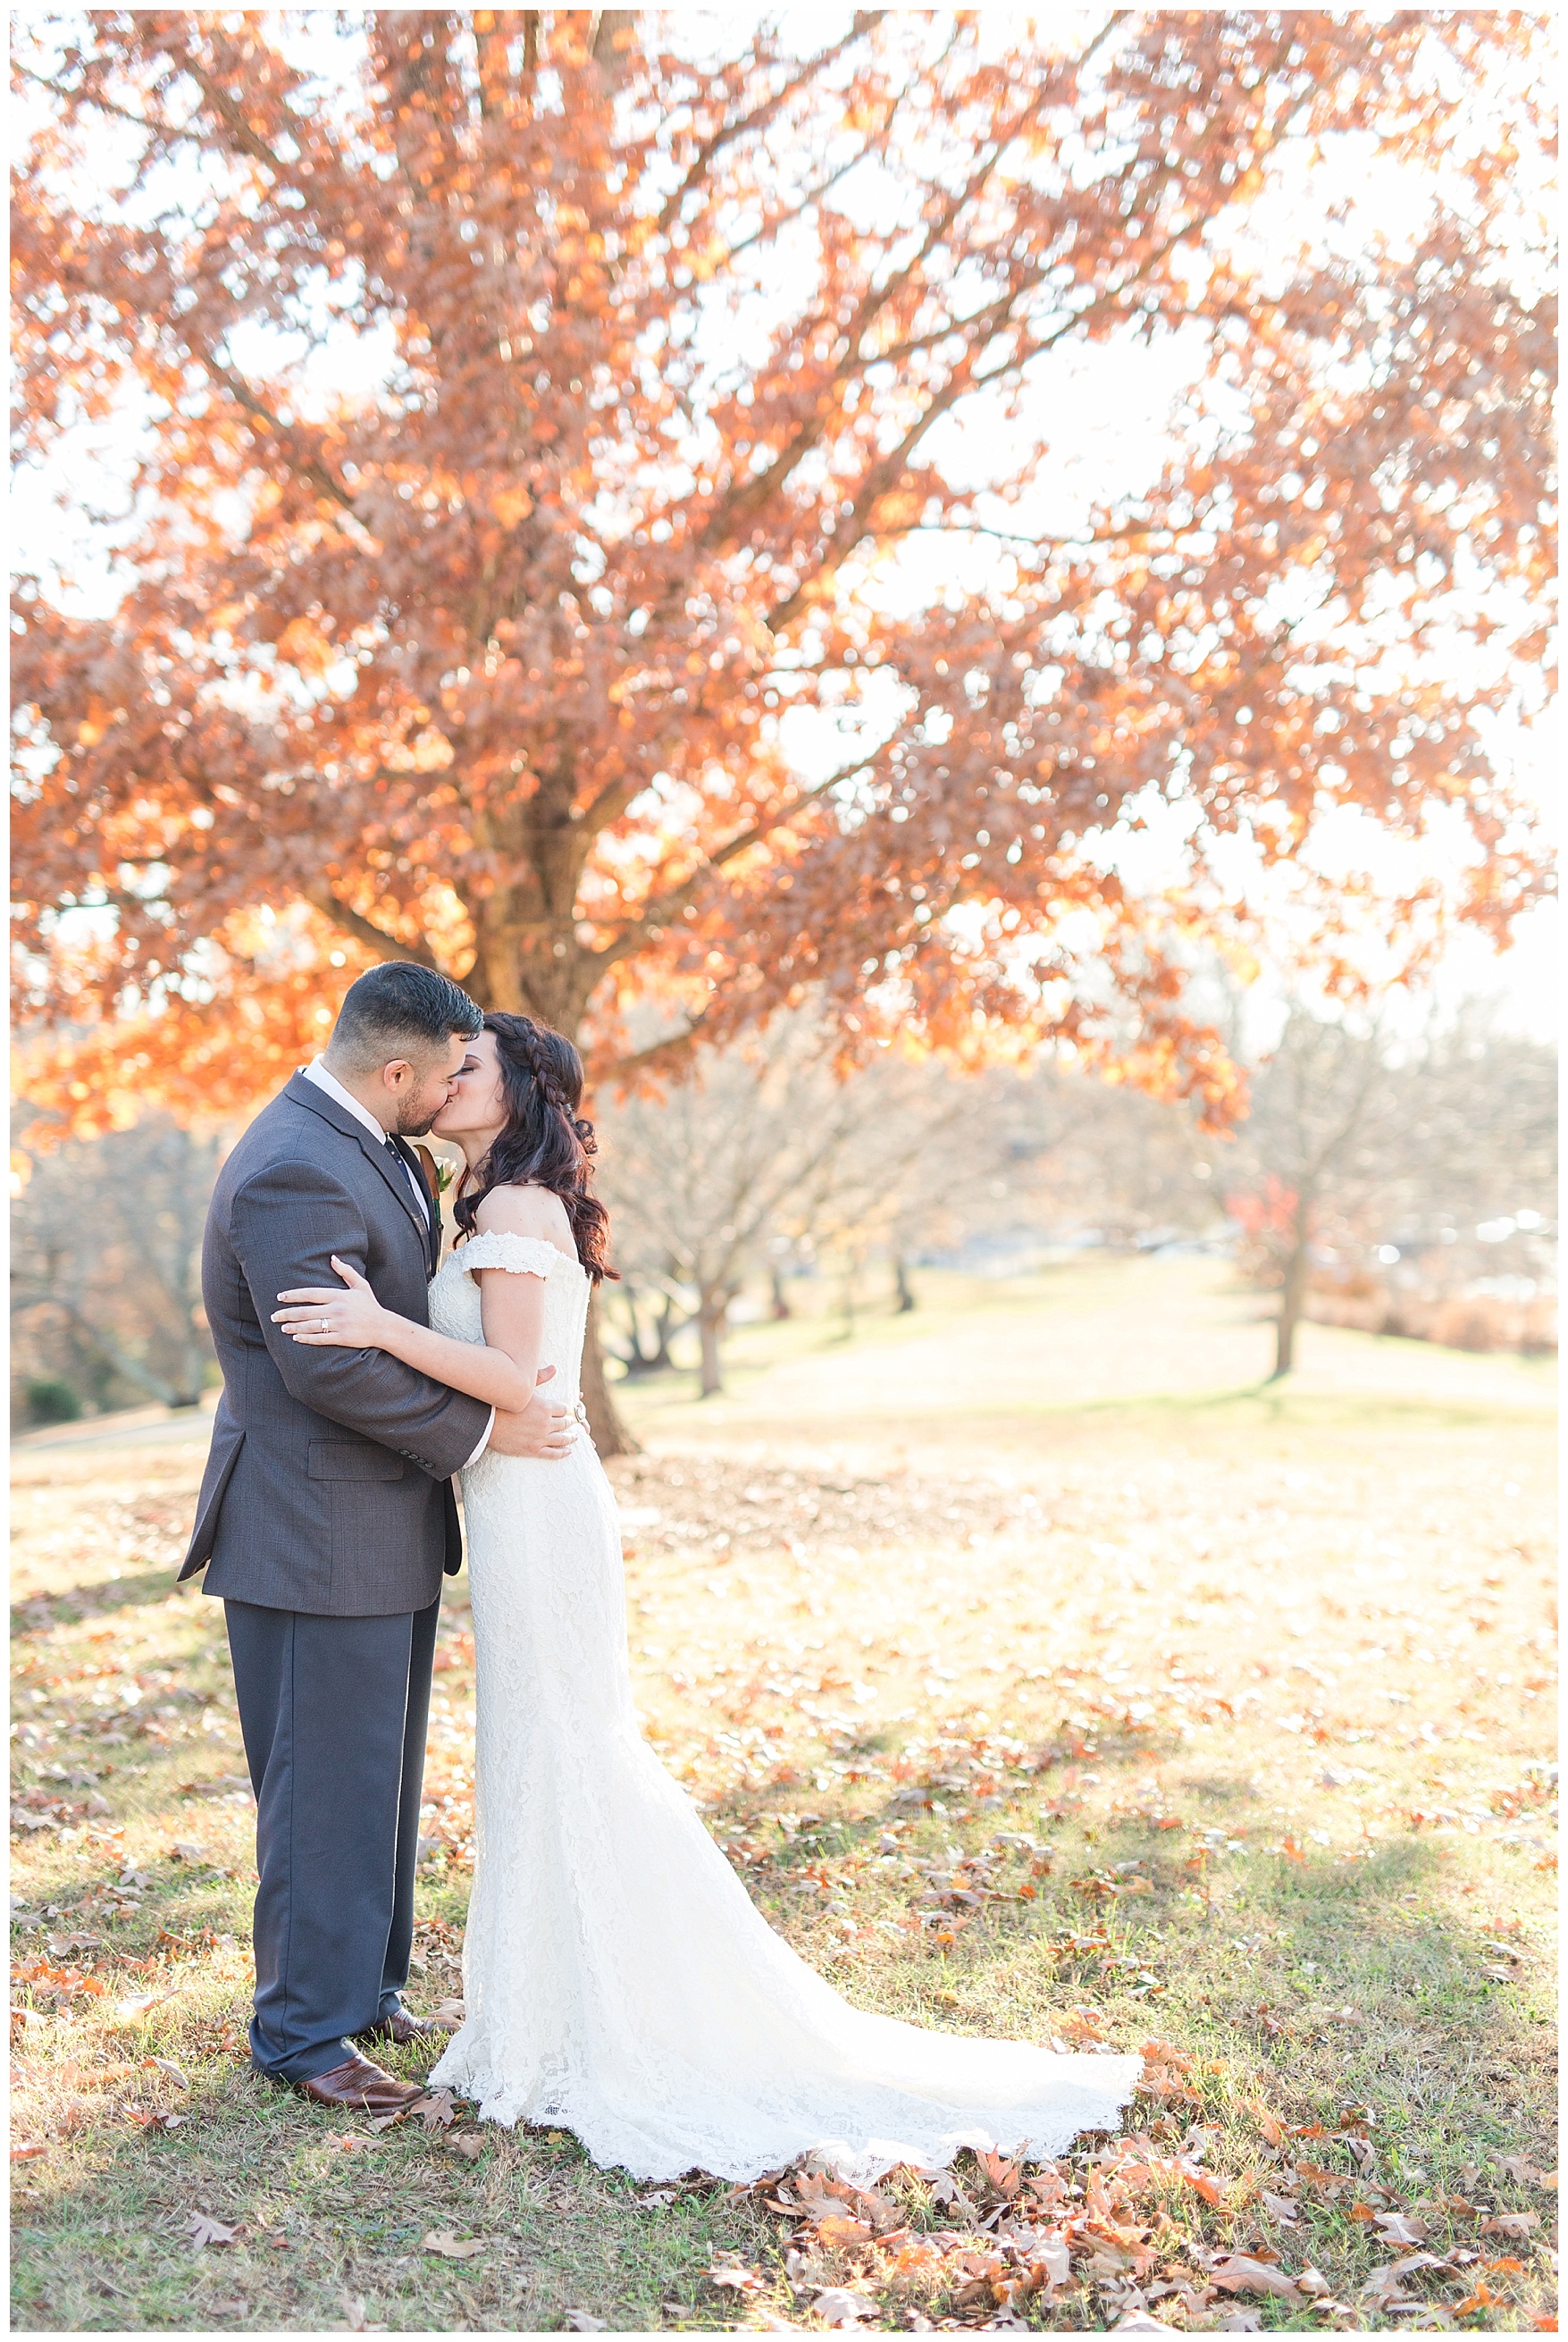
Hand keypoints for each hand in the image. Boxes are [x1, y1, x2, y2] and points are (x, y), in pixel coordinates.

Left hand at [273, 1257, 389, 1348]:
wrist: (383, 1327)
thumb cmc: (370, 1305)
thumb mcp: (360, 1285)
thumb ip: (345, 1271)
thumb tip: (332, 1257)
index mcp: (339, 1295)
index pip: (310, 1294)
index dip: (293, 1295)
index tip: (280, 1297)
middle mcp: (337, 1310)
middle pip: (306, 1311)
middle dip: (287, 1313)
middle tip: (274, 1316)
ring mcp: (339, 1325)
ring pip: (311, 1326)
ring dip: (294, 1326)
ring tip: (282, 1327)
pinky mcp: (342, 1338)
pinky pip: (320, 1339)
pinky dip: (307, 1338)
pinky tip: (296, 1338)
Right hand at [487, 1365, 575, 1459]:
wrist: (485, 1422)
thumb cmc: (501, 1402)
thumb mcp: (522, 1387)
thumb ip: (540, 1377)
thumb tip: (554, 1368)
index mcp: (545, 1407)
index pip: (565, 1409)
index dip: (567, 1409)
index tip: (569, 1410)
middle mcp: (545, 1423)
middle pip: (565, 1423)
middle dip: (570, 1422)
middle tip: (573, 1423)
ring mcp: (540, 1438)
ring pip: (562, 1439)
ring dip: (571, 1438)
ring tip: (574, 1437)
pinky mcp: (532, 1450)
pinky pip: (553, 1454)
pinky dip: (563, 1453)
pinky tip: (568, 1451)